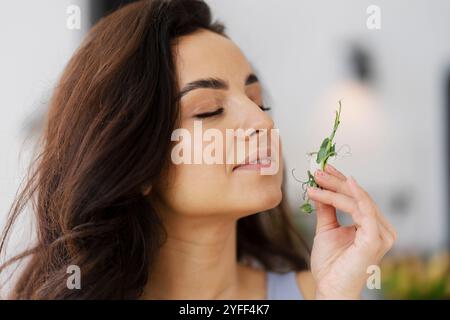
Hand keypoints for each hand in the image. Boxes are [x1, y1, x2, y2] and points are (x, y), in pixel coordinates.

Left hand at [307, 164, 396, 299]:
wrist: (330, 287)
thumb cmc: (330, 264)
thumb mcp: (326, 229)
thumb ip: (327, 209)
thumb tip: (319, 188)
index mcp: (372, 227)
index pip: (357, 198)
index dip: (340, 182)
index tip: (324, 170)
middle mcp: (381, 229)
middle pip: (358, 196)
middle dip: (336, 181)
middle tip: (318, 171)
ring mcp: (380, 234)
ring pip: (358, 201)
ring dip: (337, 187)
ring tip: (318, 179)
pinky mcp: (374, 239)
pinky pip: (364, 211)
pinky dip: (353, 196)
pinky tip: (344, 184)